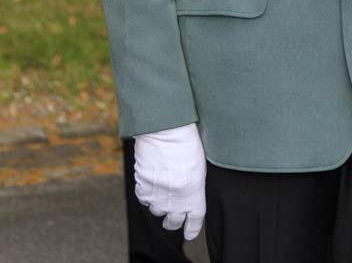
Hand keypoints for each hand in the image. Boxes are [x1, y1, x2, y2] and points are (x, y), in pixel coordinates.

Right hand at [134, 124, 205, 239]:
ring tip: (162, 193)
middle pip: (173, 221)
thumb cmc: (186, 141)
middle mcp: (175, 197)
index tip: (190, 232)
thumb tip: (188, 196)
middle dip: (173, 220)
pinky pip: (144, 199)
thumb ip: (194, 185)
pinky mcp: (142, 185)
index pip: (194, 219)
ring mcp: (157, 193)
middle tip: (173, 217)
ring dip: (159, 205)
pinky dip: (147, 195)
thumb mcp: (199, 164)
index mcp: (194, 191)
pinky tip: (152, 184)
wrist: (164, 128)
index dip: (192, 228)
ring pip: (157, 211)